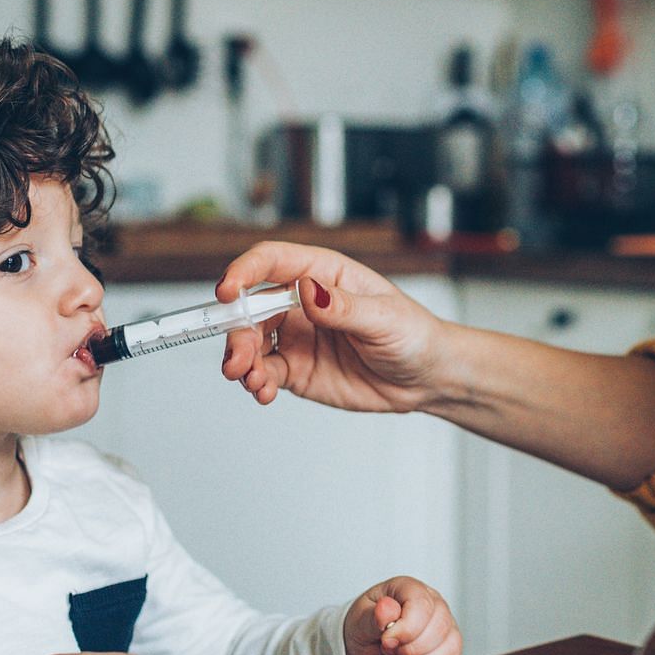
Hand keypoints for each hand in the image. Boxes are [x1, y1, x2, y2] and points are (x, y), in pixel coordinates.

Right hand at [218, 242, 448, 411]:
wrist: (426, 378)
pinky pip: (265, 372)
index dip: (244, 271)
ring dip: (241, 360)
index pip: (273, 262)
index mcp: (323, 274)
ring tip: (251, 380)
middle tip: (238, 359)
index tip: (227, 291)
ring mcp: (296, 336)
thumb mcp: (384, 319)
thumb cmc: (413, 334)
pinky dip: (256, 382)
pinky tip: (263, 392)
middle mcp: (302, 302)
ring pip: (251, 342)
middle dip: (237, 332)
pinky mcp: (296, 369)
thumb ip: (344, 307)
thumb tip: (307, 290)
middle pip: (252, 307)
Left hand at [343, 576, 462, 654]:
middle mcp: (433, 605)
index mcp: (409, 589)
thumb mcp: (358, 621)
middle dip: (411, 648)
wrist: (362, 652)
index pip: (423, 605)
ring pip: (451, 649)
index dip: (407, 628)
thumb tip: (386, 608)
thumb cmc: (362, 629)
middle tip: (389, 650)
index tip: (386, 640)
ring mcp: (444, 629)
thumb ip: (372, 616)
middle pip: (441, 627)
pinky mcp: (447, 654)